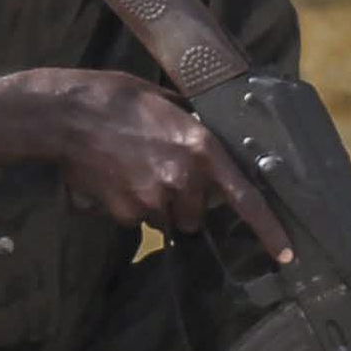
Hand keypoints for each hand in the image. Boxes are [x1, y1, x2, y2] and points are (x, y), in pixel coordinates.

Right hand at [20, 70, 294, 261]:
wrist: (65, 113)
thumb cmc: (116, 98)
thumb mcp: (166, 103)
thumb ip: (193, 128)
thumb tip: (208, 144)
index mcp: (200, 147)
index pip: (244, 198)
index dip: (268, 229)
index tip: (286, 253)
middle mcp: (182, 177)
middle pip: (196, 215)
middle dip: (183, 203)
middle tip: (160, 173)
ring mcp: (152, 198)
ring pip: (165, 220)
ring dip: (155, 205)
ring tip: (131, 170)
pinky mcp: (124, 213)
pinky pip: (135, 220)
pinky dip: (126, 206)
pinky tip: (112, 178)